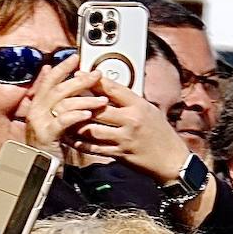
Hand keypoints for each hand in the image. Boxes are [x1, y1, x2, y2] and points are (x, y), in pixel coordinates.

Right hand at [23, 56, 106, 158]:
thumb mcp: (52, 119)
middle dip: (80, 81)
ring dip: (85, 99)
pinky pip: (62, 121)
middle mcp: (36, 111)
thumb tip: (49, 72)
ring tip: (102, 100)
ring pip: (62, 104)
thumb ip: (54, 99)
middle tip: (97, 75)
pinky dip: (76, 116)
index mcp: (38, 104)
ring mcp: (39, 123)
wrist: (40, 169)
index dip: (62, 67)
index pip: (49, 80)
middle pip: (58, 89)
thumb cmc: (50, 144)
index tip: (76, 57)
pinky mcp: (46, 136)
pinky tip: (89, 115)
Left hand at [72, 76, 189, 182]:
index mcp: (139, 105)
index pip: (113, 89)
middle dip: (77, 103)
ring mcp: (124, 138)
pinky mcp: (119, 154)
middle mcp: (131, 120)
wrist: (172, 159)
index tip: (79, 73)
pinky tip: (69, 138)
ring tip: (61, 118)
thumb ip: (128, 100)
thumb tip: (107, 89)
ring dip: (74, 124)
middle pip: (98, 108)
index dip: (93, 80)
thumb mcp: (149, 110)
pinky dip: (79, 143)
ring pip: (92, 129)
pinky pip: (94, 148)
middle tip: (61, 98)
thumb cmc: (160, 133)